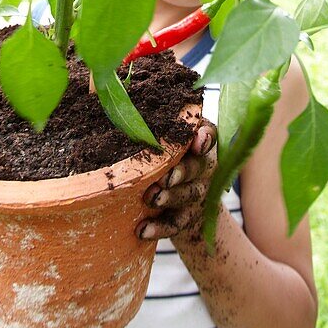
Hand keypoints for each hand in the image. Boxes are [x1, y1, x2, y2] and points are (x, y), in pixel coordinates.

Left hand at [137, 120, 216, 242]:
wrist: (182, 200)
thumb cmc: (168, 156)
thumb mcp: (165, 137)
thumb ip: (154, 122)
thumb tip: (116, 96)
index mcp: (200, 143)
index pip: (210, 135)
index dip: (207, 138)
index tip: (198, 142)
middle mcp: (203, 167)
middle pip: (198, 167)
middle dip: (182, 171)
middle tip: (164, 177)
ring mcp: (197, 194)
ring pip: (188, 195)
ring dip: (169, 198)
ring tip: (151, 198)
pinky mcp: (186, 218)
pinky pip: (176, 224)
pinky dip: (158, 228)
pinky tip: (141, 230)